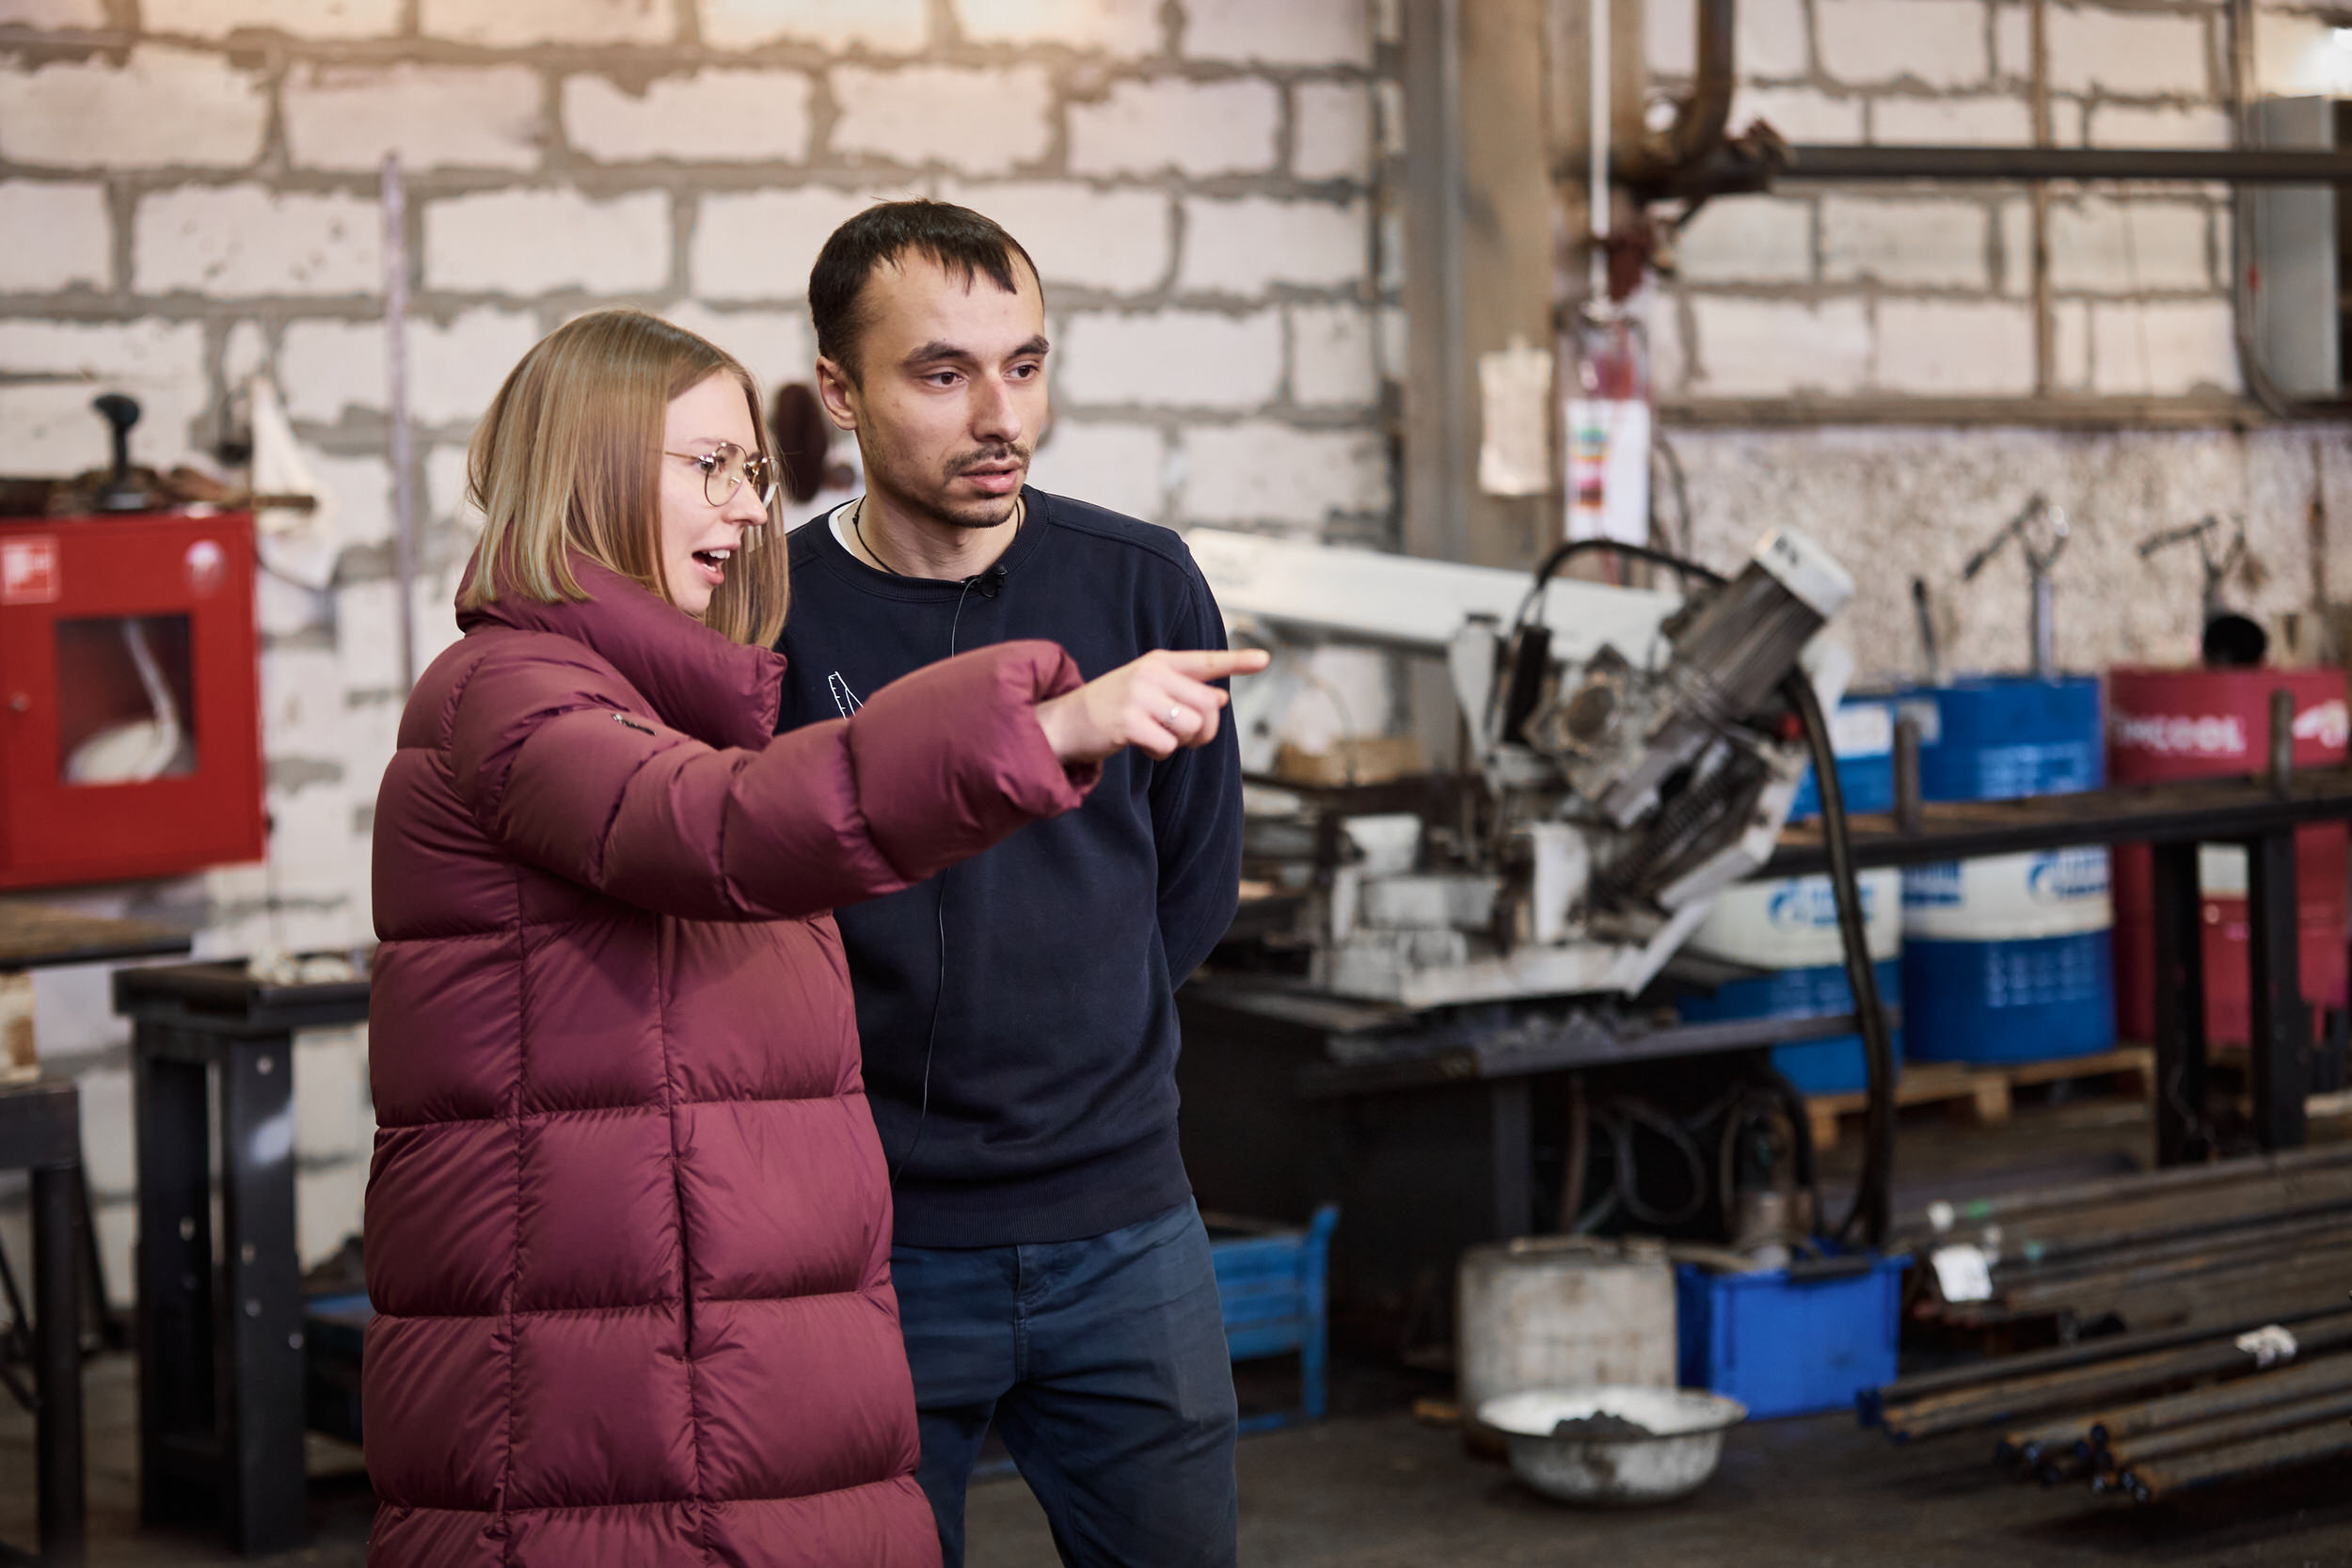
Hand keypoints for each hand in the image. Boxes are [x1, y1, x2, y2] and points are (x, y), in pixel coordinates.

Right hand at [1035, 648, 1270, 764]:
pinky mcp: (1129, 722)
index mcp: (1159, 662)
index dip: (1237, 662)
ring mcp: (1139, 696)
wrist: (1065, 722)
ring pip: (1191, 727)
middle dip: (1203, 729)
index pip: (1205, 661)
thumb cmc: (1113, 707)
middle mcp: (1151, 674)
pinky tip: (1141, 744)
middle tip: (1183, 735)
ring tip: (1155, 735)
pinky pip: (1168, 745)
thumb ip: (1186, 691)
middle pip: (1207, 707)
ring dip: (1180, 742)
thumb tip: (1221, 697)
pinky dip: (1160, 752)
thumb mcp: (1150, 691)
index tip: (1265, 660)